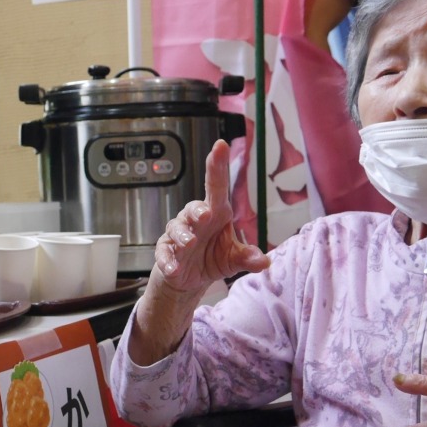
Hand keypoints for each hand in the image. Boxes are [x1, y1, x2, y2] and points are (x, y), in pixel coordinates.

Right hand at [154, 139, 269, 294]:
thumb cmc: (212, 258)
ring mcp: (178, 235)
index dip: (217, 165)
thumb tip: (264, 260)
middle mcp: (195, 220)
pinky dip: (167, 259)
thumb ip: (247, 257)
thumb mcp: (233, 259)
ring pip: (177, 228)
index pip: (217, 186)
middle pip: (193, 207)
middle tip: (204, 215)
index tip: (221, 146)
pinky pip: (163, 251)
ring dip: (183, 235)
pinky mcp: (166, 251)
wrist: (189, 280)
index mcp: (216, 214)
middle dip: (197, 210)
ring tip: (190, 243)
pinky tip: (173, 267)